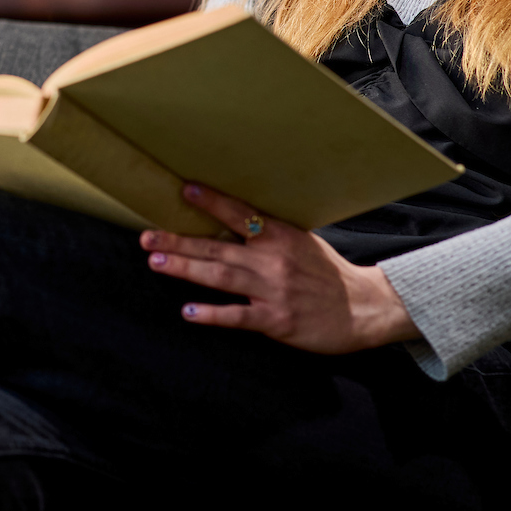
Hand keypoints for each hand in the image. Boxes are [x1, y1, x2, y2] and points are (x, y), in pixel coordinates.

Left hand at [143, 182, 420, 353]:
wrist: (363, 309)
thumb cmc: (329, 274)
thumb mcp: (304, 242)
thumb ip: (270, 233)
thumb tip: (235, 217)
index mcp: (281, 236)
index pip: (242, 214)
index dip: (213, 202)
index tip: (185, 190)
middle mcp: (273, 260)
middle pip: (218, 247)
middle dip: (180, 240)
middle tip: (146, 236)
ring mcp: (273, 290)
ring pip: (221, 277)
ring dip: (186, 268)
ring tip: (156, 261)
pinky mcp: (276, 320)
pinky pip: (238, 316)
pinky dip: (212, 314)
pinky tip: (188, 311)